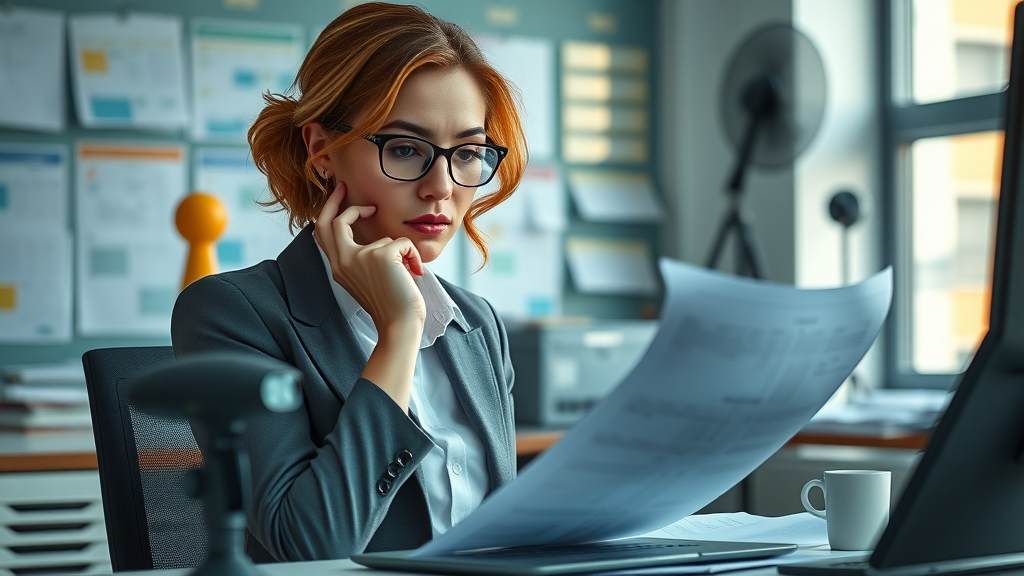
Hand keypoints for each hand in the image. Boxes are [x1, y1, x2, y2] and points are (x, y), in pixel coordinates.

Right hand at [314, 182, 426, 334]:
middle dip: (337, 201)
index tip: (341, 197)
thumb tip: (375, 240)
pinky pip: (403, 243)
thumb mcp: (365, 280)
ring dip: (401, 253)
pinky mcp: (382, 255)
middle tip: (344, 187)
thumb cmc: (389, 306)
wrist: (399, 325)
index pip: (323, 233)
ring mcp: (360, 257)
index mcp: (338, 268)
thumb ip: (361, 259)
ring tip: (406, 274)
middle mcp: (343, 261)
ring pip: (384, 238)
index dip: (331, 212)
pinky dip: (413, 256)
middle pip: (331, 221)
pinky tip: (413, 273)